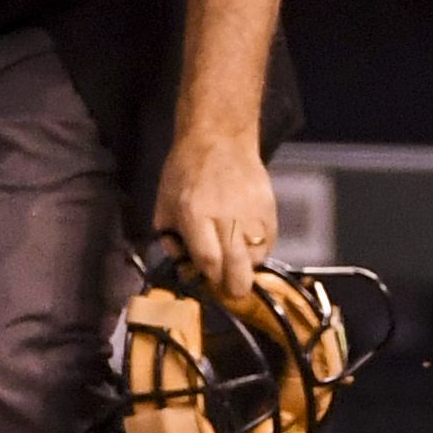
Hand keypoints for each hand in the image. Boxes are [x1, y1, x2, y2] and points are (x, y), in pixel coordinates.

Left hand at [156, 130, 278, 301]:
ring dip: (248, 267)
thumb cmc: (186, 172)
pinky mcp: (269, 209)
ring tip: (238, 262)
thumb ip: (170, 238)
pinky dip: (260, 249)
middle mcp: (226, 217)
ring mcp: (251, 213)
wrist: (220, 140)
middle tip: (232, 292)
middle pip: (238, 266)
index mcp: (195, 215)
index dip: (210, 279)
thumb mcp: (163, 204)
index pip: (208, 262)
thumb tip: (184, 265)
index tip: (210, 284)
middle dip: (235, 287)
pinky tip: (248, 244)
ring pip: (257, 257)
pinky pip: (270, 242)